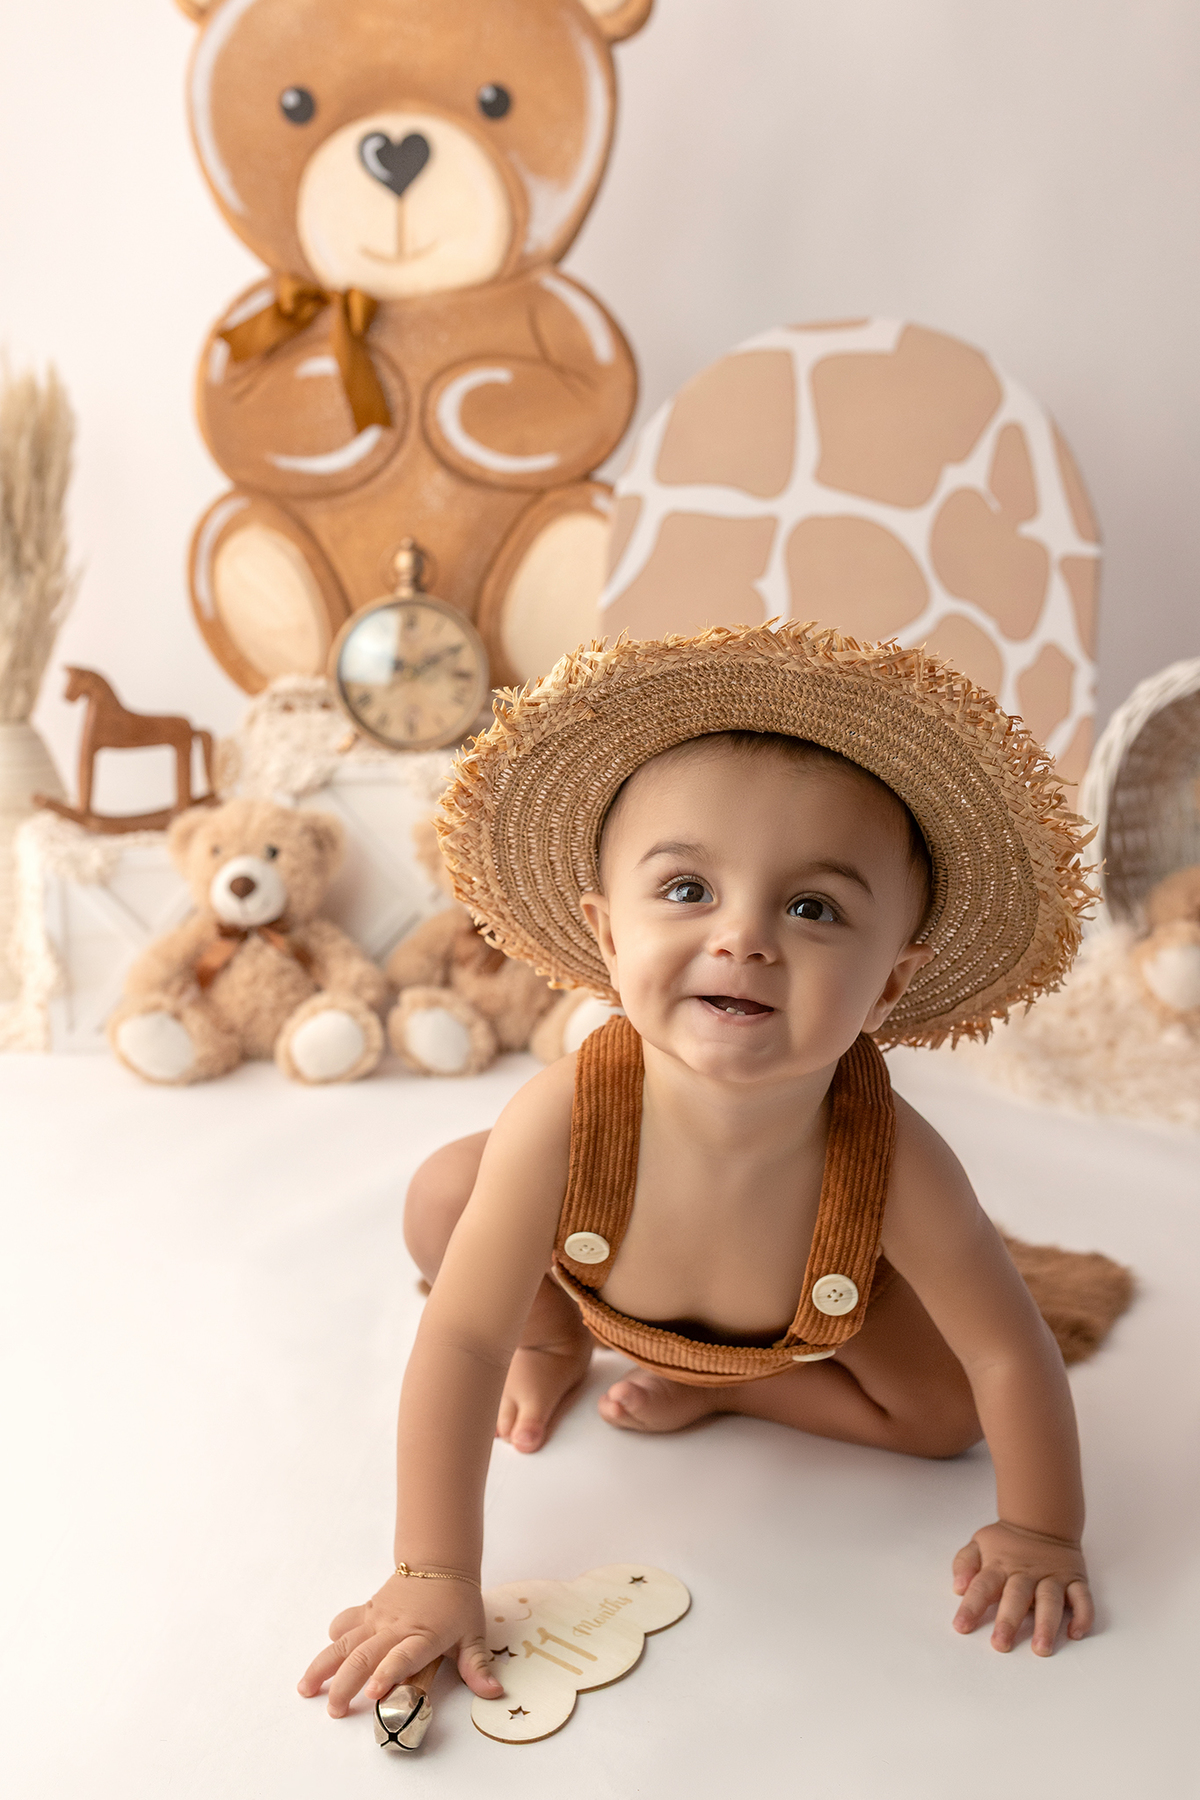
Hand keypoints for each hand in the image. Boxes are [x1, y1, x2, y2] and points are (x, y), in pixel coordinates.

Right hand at [297, 1570, 503, 1716]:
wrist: (441, 1561)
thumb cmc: (458, 1602)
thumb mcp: (473, 1633)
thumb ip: (478, 1665)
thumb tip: (493, 1692)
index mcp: (424, 1634)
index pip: (403, 1656)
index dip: (387, 1673)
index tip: (372, 1693)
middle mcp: (396, 1626)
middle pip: (365, 1655)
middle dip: (345, 1684)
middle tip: (333, 1710)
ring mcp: (378, 1617)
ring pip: (345, 1641)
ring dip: (324, 1665)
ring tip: (306, 1689)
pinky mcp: (369, 1610)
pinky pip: (346, 1622)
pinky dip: (333, 1637)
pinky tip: (324, 1655)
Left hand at [952, 1520, 1093, 1655]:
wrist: (1042, 1520)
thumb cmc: (1007, 1542)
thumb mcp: (979, 1544)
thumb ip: (965, 1564)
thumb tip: (958, 1588)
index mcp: (999, 1566)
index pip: (983, 1586)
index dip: (971, 1607)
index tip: (961, 1627)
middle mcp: (1026, 1573)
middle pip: (1016, 1597)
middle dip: (1008, 1621)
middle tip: (1000, 1645)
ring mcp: (1053, 1576)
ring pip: (1050, 1600)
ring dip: (1046, 1624)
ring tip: (1041, 1648)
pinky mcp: (1075, 1579)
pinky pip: (1083, 1598)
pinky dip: (1083, 1615)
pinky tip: (1076, 1633)